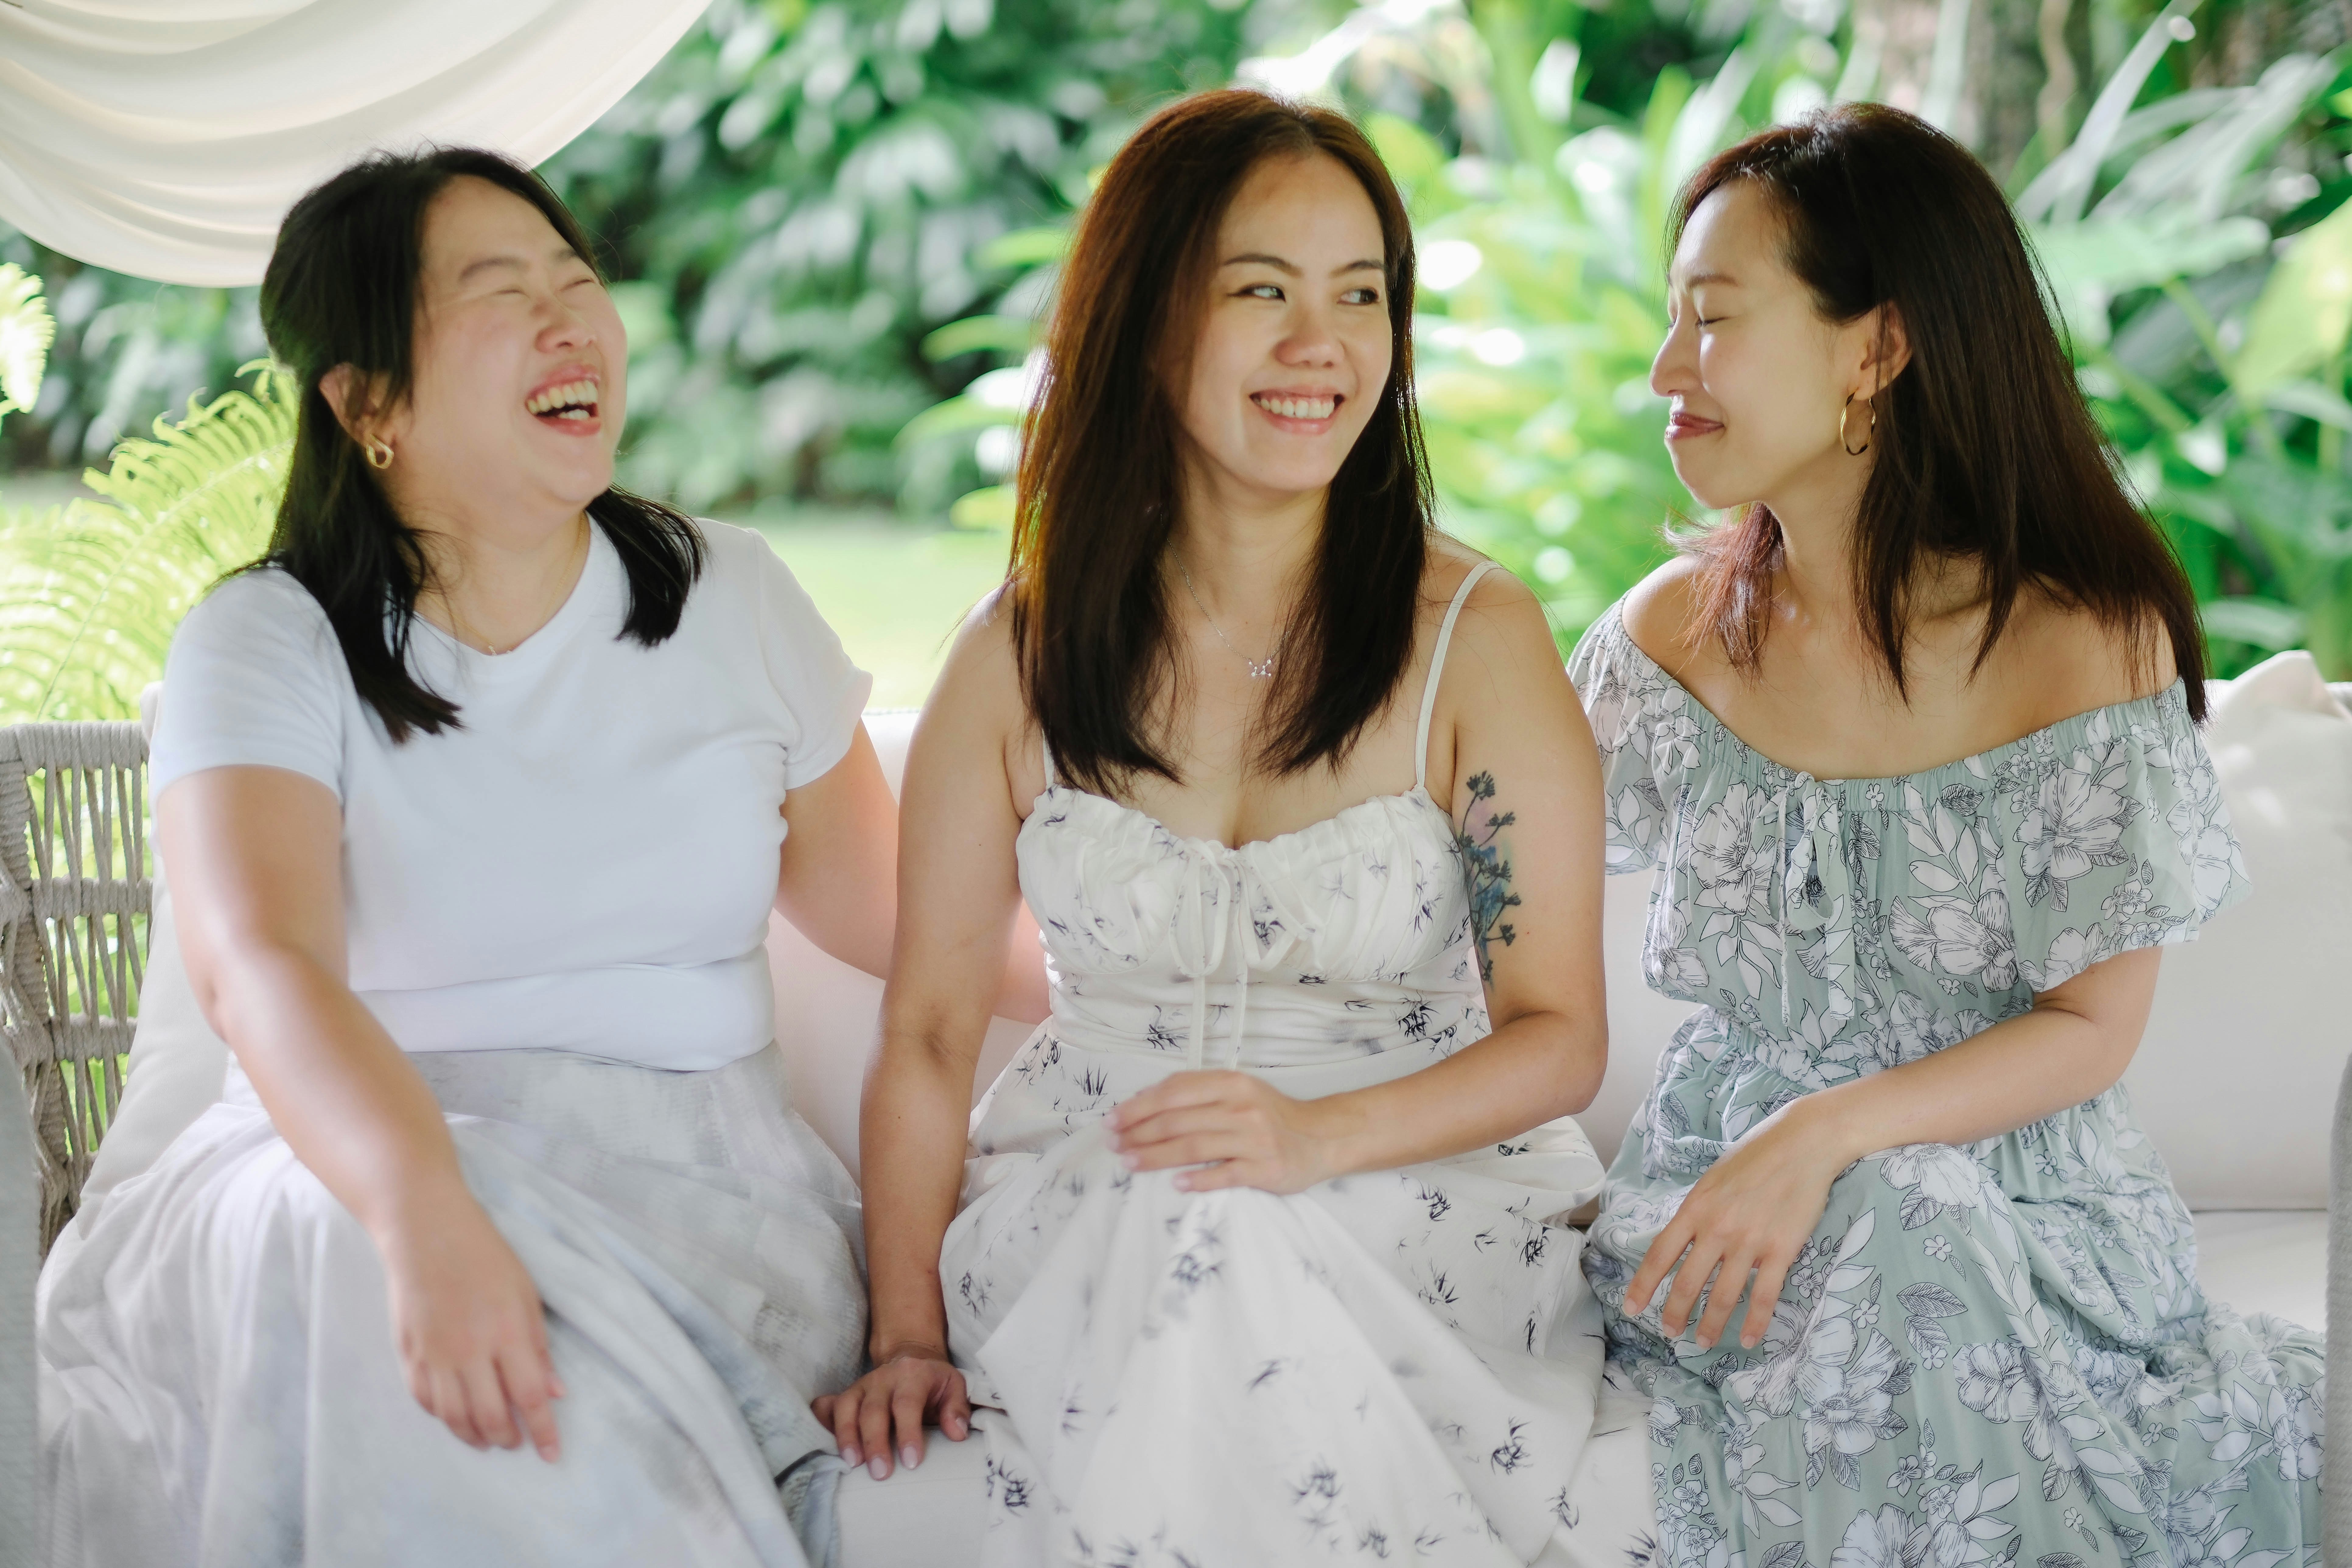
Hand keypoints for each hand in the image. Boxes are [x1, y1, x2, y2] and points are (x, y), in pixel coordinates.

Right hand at [376, 1194, 564, 1461]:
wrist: (425, 1230)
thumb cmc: (484, 1255)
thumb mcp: (525, 1293)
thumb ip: (538, 1346)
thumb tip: (555, 1392)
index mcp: (506, 1332)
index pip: (530, 1396)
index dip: (544, 1430)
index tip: (552, 1454)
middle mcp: (469, 1350)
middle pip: (491, 1416)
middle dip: (509, 1438)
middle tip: (519, 1442)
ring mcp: (434, 1354)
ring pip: (454, 1417)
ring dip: (475, 1436)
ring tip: (491, 1440)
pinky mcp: (408, 1353)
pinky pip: (425, 1400)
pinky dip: (443, 1417)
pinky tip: (456, 1418)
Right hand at [815, 1346, 970, 1478]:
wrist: (910, 1356)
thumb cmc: (933, 1381)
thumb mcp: (954, 1386)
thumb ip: (957, 1409)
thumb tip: (957, 1434)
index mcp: (912, 1376)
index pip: (907, 1404)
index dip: (908, 1433)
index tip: (912, 1462)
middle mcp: (882, 1379)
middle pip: (873, 1410)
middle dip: (875, 1443)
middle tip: (880, 1474)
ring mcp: (860, 1386)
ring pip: (846, 1408)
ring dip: (847, 1437)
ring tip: (852, 1464)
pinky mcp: (845, 1394)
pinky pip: (827, 1405)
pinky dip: (821, 1422)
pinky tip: (822, 1443)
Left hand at [1105, 1070, 1335, 1194]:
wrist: (1321, 1137)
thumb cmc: (1269, 1115)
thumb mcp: (1237, 1091)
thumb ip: (1198, 1093)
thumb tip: (1145, 1101)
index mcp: (1231, 1083)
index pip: (1174, 1091)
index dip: (1138, 1106)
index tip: (1113, 1120)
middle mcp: (1241, 1107)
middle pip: (1177, 1120)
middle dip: (1138, 1133)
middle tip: (1114, 1146)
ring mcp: (1254, 1139)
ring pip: (1193, 1146)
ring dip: (1155, 1156)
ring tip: (1130, 1163)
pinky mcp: (1265, 1168)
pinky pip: (1224, 1174)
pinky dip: (1198, 1179)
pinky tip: (1177, 1184)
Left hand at [1622, 1101, 1853, 1351]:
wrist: (1802, 1142)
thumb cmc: (1755, 1156)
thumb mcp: (1713, 1179)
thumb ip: (1698, 1211)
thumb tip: (1685, 1239)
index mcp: (1695, 1208)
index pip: (1660, 1254)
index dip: (1643, 1285)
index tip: (1632, 1308)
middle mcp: (1717, 1228)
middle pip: (1688, 1281)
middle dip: (1676, 1312)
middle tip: (1670, 1333)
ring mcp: (1750, 1241)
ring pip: (1724, 1295)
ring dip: (1711, 1324)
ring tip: (1703, 1342)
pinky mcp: (1782, 1249)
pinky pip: (1764, 1295)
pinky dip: (1754, 1322)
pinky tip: (1747, 1339)